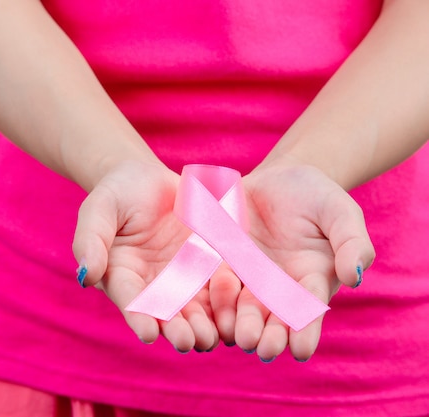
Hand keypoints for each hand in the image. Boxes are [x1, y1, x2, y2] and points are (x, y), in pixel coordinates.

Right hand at [72, 160, 219, 351]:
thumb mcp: (99, 209)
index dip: (138, 317)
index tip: (149, 333)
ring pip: (193, 309)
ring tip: (210, 338)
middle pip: (164, 313)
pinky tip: (234, 316)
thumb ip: (91, 239)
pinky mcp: (207, 265)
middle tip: (187, 342)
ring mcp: (181, 277)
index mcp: (121, 274)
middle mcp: (152, 284)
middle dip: (175, 329)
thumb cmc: (116, 192)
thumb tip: (86, 275)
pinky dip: (226, 304)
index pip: (129, 299)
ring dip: (202, 326)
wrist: (147, 178)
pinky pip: (218, 288)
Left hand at [212, 158, 375, 360]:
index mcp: (311, 280)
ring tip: (236, 336)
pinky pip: (213, 284)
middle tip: (262, 348)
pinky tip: (207, 313)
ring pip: (240, 308)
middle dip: (268, 335)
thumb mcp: (341, 213)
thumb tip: (355, 277)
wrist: (279, 179)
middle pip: (272, 318)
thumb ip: (352, 243)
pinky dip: (211, 299)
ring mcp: (247, 276)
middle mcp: (277, 287)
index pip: (309, 310)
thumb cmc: (318, 197)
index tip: (300, 350)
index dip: (305, 331)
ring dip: (237, 324)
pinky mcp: (221, 261)